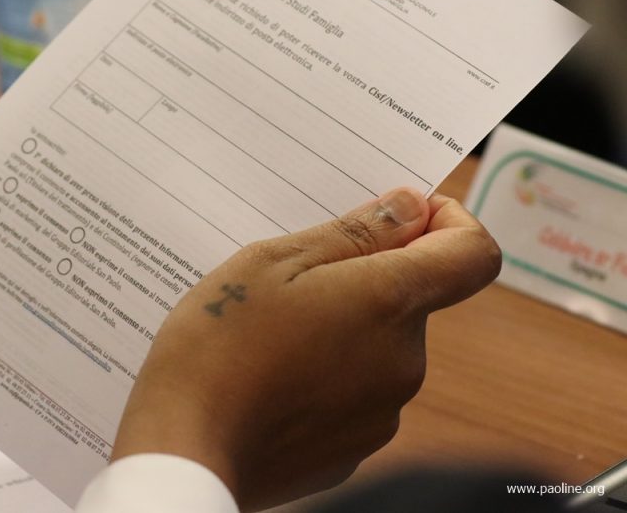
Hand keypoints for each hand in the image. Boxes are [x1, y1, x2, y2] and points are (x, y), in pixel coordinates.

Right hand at [110, 188, 500, 510]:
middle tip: (290, 281)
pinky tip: (270, 378)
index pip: (473, 253)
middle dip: (363, 279)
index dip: (448, 222)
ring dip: (340, 329)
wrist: (184, 448)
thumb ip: (353, 233)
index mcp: (388, 303)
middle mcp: (403, 361)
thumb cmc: (217, 345)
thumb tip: (410, 208)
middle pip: (412, 300)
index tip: (401, 217)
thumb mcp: (271, 262)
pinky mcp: (354, 450)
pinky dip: (325, 376)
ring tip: (269, 335)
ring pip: (379, 346)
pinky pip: (355, 394)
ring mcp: (382, 413)